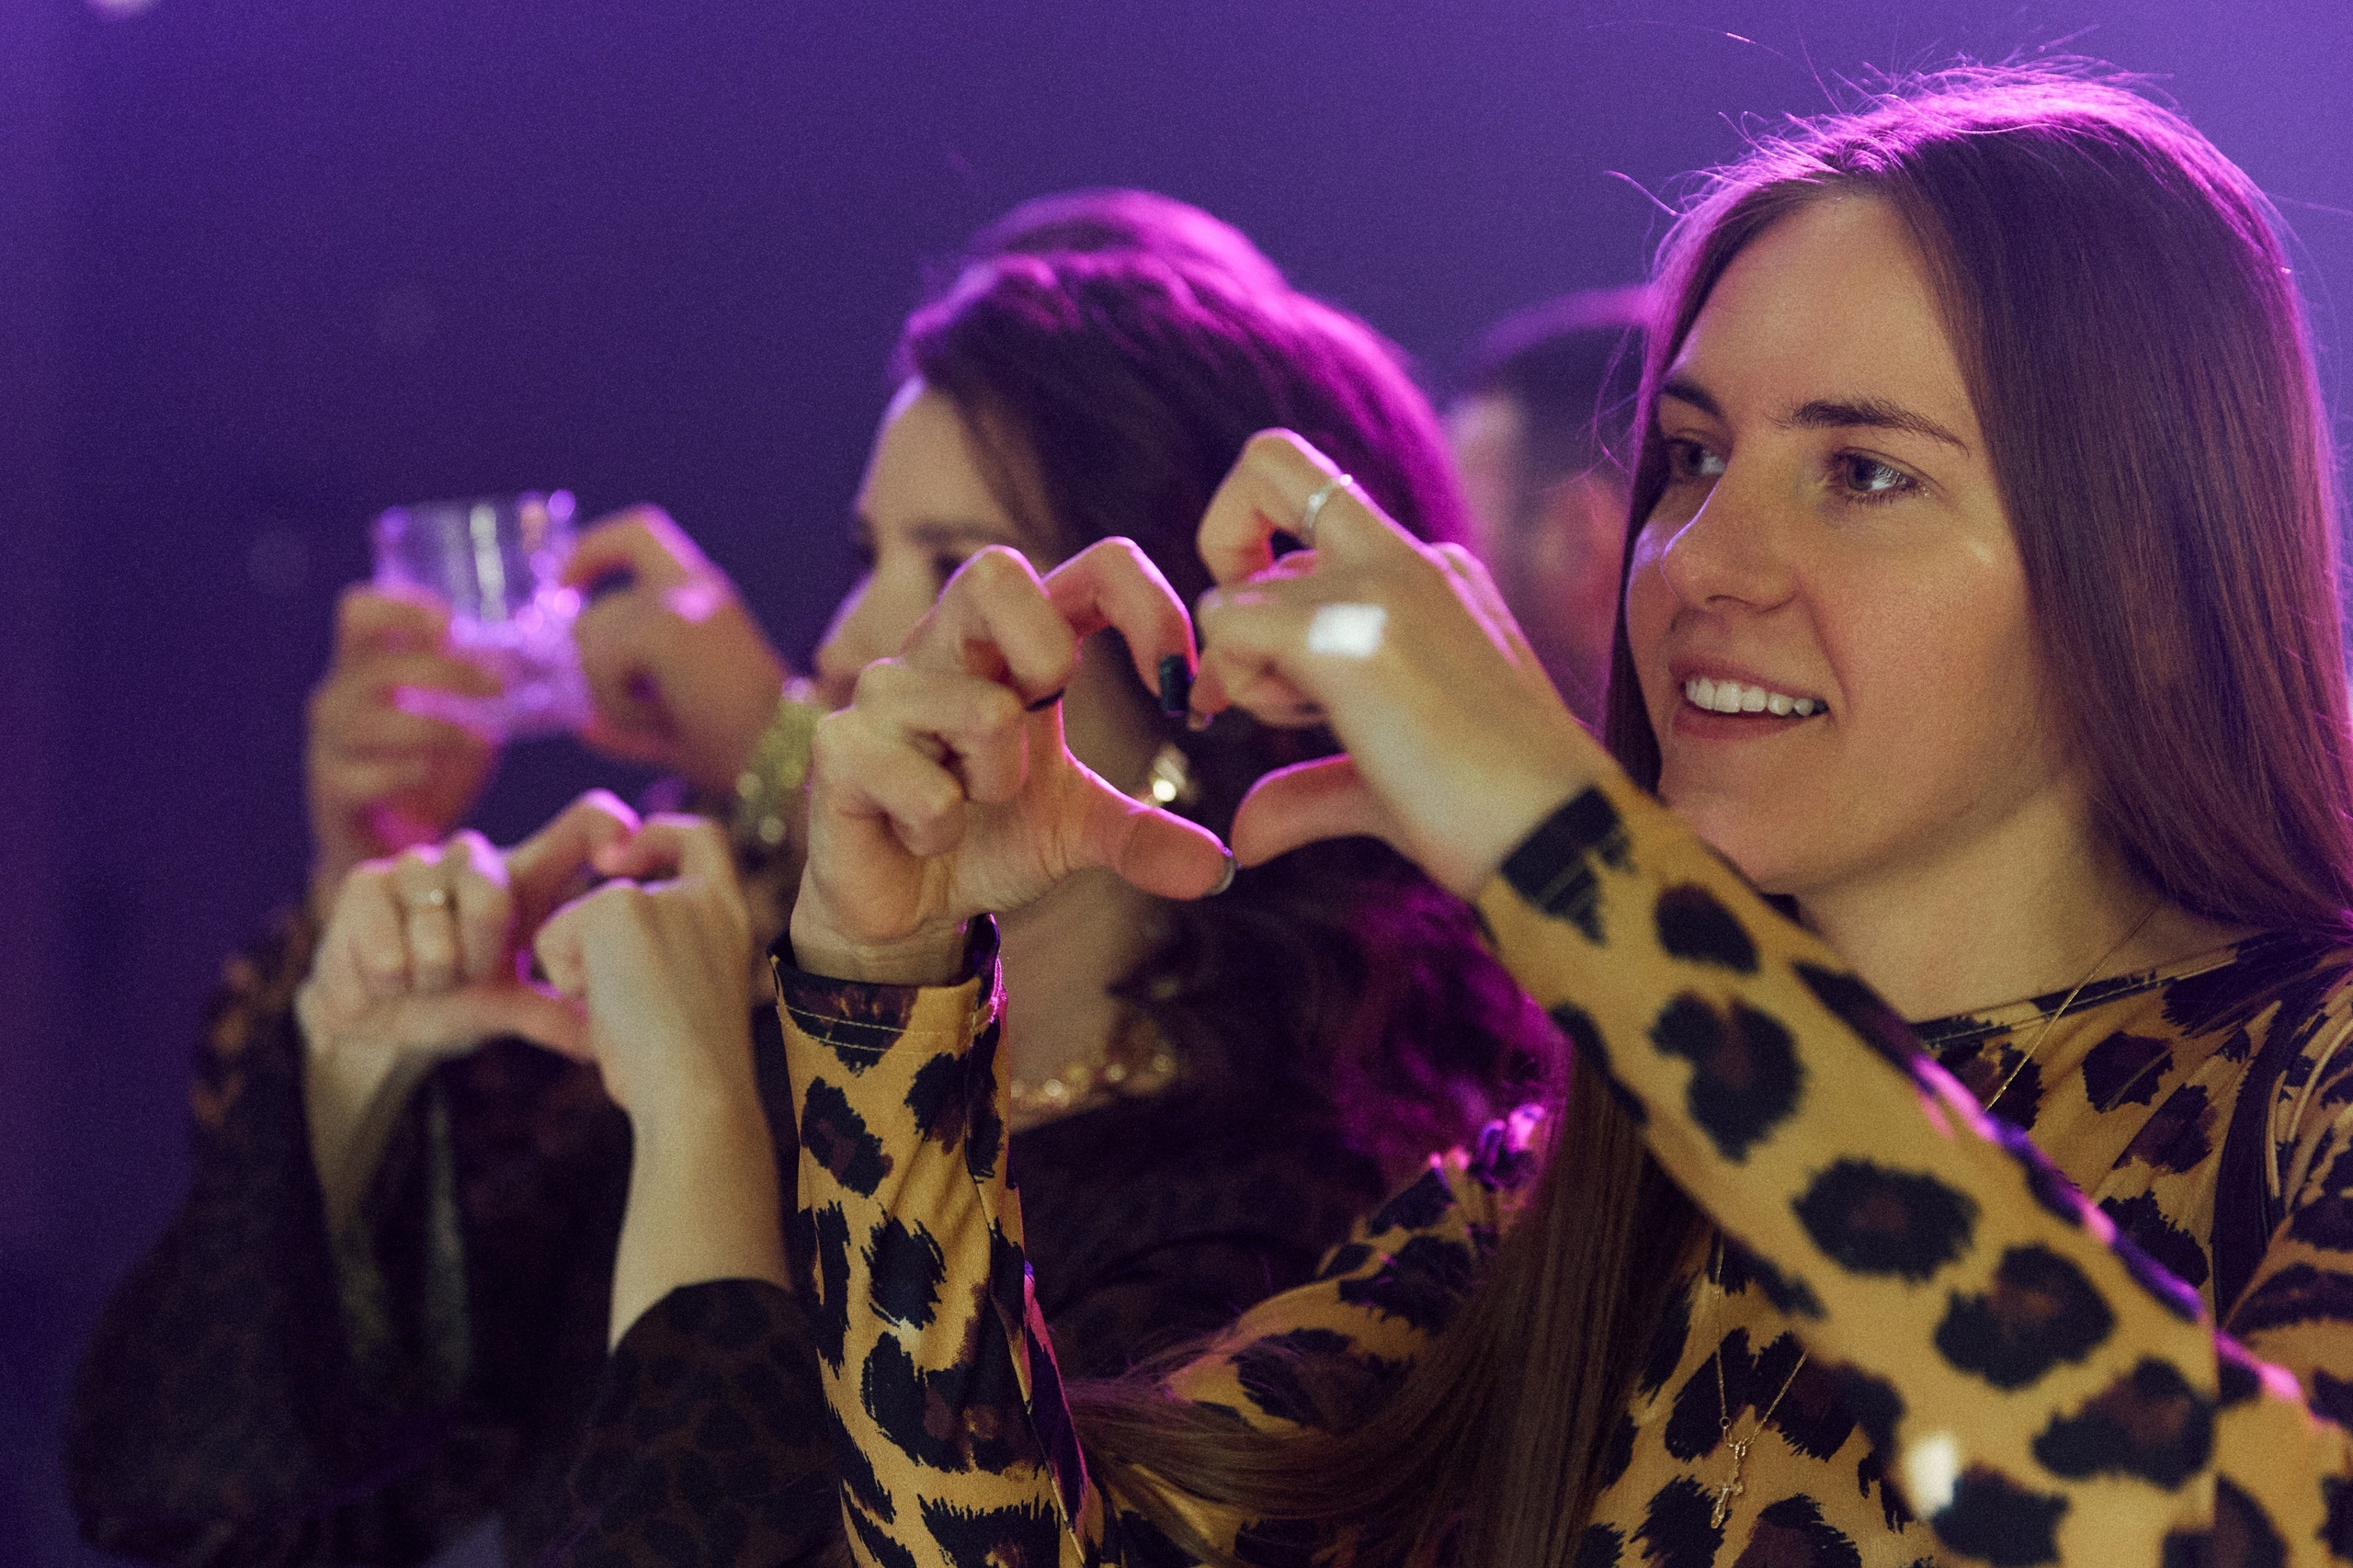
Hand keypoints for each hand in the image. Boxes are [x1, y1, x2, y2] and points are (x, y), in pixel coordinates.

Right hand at [294, 791, 636, 1226]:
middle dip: (477, 954)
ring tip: (428, 975)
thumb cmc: (457, 995)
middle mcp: (476, 856)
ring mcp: (417, 863)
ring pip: (435, 930)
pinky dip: (392, 981)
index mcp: (527, 874)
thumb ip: (556, 1012)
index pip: (583, 821)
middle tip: (466, 972)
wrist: (376, 1012)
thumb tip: (605, 1040)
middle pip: (493, 891)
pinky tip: (389, 976)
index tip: (618, 860)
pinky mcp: (364, 883)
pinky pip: (389, 952)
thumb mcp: (512, 1001)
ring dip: (432, 973)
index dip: (607, 827)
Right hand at [306, 586, 501, 910]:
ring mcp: (327, 747)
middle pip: (377, 667)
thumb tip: (537, 657)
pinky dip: (402, 772)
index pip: (358, 613)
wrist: (390, 845)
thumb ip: (478, 685)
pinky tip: (434, 771)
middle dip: (444, 671)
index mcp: (361, 667)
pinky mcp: (332, 794)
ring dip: (433, 725)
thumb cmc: (428, 765)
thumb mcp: (456, 715)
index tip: (451, 624)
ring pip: (367, 722)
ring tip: (479, 738)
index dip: (400, 607)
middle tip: (498, 685)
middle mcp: (336, 699)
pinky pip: (359, 777)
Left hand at [532, 816, 756, 1126]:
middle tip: (592, 988)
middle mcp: (702, 897)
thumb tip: (611, 965)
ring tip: (618, 1015)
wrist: (696, 1093)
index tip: (625, 857)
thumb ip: (667, 958)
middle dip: (590, 933)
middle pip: (622, 889)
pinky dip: (562, 975)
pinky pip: (554, 934)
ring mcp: (661, 896)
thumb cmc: (691, 1076)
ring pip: (583, 917)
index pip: (703, 839)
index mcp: (732, 918)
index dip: (661, 835)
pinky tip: (597, 1007)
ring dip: (582, 969)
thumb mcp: (692, 1000)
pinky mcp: (615, 905)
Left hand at [565, 507, 789, 795]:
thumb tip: (580, 724)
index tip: (566, 586)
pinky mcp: (665, 628)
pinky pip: (600, 666)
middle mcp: (693, 582)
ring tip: (663, 718)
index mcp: (704, 588)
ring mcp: (679, 600)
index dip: (592, 549)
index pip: (638, 530)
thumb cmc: (741, 746)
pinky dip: (619, 705)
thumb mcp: (674, 720)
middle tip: (645, 713)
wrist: (786, 757)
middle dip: (594, 672)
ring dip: (611, 696)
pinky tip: (662, 720)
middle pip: (595, 612)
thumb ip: (624, 715)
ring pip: (590, 643)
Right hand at [791, 540, 1229, 984]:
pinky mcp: (838, 749)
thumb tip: (1220, 867)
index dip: (1149, 607)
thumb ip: (1145, 836)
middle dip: (1043, 650)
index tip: (1181, 693)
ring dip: (997, 779)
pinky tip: (919, 834)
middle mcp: (946, 648)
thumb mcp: (1077, 831)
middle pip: (994, 569)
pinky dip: (940, 827)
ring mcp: (883, 692)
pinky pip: (922, 786)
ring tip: (972, 804)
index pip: (1093, 568)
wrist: (899, 907)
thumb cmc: (985, 837)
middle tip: (1048, 718)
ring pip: (976, 707)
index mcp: (1015, 645)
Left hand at [1193, 430, 1603, 896]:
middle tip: (1238, 647)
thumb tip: (1244, 833)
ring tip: (1315, 725)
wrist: (1559, 841)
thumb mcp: (1384, 780)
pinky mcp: (1346, 634)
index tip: (1261, 647)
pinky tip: (1306, 727)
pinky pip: (1227, 624)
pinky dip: (1236, 683)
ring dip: (1241, 667)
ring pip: (1236, 582)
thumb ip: (1308, 788)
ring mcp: (1381, 585)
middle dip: (1221, 540)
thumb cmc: (1491, 816)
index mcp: (1431, 574)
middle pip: (1269, 460)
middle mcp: (1408, 558)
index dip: (1260, 553)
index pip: (1316, 500)